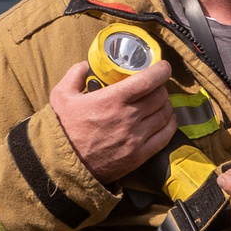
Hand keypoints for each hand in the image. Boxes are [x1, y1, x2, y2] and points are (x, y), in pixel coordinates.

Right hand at [51, 58, 175, 183]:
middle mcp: (129, 117)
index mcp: (112, 99)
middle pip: (160, 96)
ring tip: (161, 102)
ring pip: (164, 115)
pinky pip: (165, 137)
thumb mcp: (61, 96)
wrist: (60, 165)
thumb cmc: (61, 128)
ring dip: (166, 105)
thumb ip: (74, 76)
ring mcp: (136, 138)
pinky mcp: (139, 156)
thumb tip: (85, 65)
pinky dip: (170, 125)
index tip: (163, 67)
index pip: (148, 80)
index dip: (161, 70)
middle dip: (161, 88)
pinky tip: (167, 120)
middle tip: (156, 87)